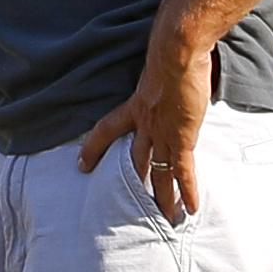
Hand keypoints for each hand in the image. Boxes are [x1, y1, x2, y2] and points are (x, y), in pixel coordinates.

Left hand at [74, 33, 214, 219]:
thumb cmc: (169, 53)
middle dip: (130, 183)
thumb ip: (158, 79)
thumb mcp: (156, 69)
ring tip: (163, 217)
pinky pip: (182, 172)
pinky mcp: (181, 139)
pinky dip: (187, 191)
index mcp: (135, 106)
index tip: (81, 164)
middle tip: (125, 205)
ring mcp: (162, 134)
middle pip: (134, 160)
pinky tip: (191, 209)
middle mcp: (145, 124)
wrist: (175, 54)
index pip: (105, 130)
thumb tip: (168, 73)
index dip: (93, 148)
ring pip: (158, 173)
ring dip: (161, 197)